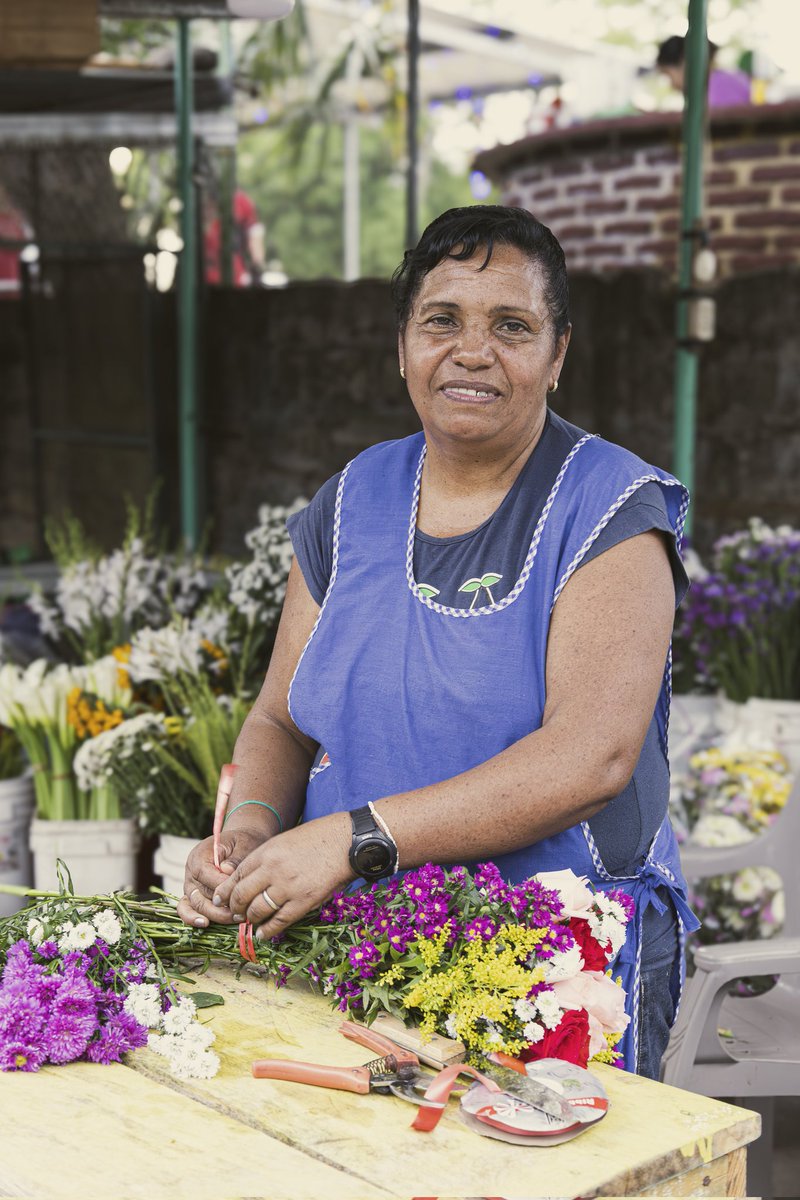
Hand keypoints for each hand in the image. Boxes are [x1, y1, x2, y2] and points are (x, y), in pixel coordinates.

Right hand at [177, 828, 267, 928]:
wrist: (241, 846)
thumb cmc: (243, 843)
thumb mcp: (244, 843)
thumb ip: (236, 857)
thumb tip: (226, 870)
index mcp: (199, 855)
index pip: (205, 874)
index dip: (221, 885)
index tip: (239, 891)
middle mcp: (191, 872)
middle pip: (199, 894)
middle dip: (220, 906)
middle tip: (241, 911)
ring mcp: (191, 886)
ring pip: (195, 905)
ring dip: (214, 914)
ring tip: (235, 918)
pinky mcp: (194, 897)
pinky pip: (187, 910)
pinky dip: (193, 918)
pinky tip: (205, 924)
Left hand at [211, 813, 354, 936]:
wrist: (345, 841)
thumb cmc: (317, 838)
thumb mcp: (284, 841)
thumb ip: (266, 858)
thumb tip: (250, 880)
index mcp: (266, 852)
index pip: (236, 876)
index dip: (225, 892)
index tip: (220, 900)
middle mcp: (272, 869)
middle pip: (242, 895)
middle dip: (235, 908)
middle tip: (235, 914)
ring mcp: (288, 886)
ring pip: (257, 911)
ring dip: (250, 920)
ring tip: (250, 923)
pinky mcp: (304, 901)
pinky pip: (279, 921)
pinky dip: (268, 930)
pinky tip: (263, 934)